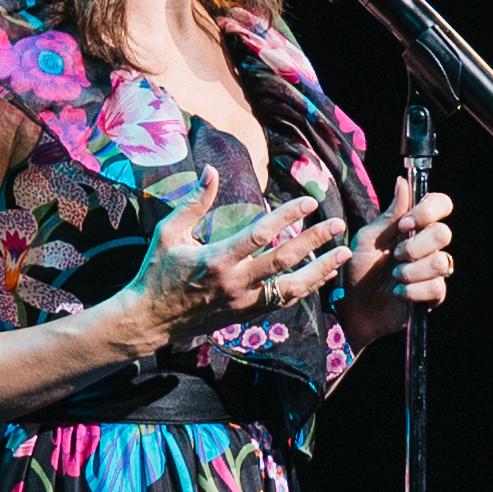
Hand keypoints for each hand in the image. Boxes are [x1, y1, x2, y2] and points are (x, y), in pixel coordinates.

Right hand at [128, 188, 340, 353]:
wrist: (149, 320)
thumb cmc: (156, 272)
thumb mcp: (168, 233)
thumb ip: (194, 202)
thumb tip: (211, 171)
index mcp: (216, 260)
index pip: (260, 234)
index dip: (287, 216)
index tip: (308, 201)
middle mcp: (235, 283)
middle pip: (284, 259)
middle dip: (315, 240)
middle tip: (338, 223)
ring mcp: (243, 302)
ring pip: (292, 287)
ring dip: (321, 269)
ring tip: (343, 253)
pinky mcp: (246, 315)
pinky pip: (284, 301)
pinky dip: (306, 288)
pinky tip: (323, 275)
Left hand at [338, 184, 460, 342]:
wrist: (351, 307)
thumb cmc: (357, 270)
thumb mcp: (368, 239)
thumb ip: (389, 215)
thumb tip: (402, 181)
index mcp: (415, 226)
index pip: (441, 205)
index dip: (428, 211)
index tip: (405, 224)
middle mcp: (428, 245)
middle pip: (444, 233)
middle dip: (416, 245)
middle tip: (395, 255)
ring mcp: (433, 270)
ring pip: (441, 262)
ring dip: (411, 270)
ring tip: (393, 276)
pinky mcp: (433, 295)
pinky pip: (436, 288)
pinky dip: (412, 290)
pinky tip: (398, 292)